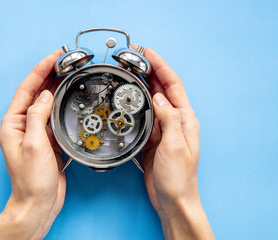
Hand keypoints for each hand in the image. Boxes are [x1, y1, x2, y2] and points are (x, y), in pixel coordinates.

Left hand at [0, 49, 65, 239]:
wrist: (39, 202)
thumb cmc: (32, 180)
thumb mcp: (34, 145)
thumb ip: (38, 116)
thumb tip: (46, 95)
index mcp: (12, 124)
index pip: (26, 90)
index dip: (39, 71)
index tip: (52, 58)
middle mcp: (22, 126)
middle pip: (36, 94)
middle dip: (48, 76)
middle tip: (63, 62)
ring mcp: (35, 133)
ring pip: (46, 104)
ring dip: (56, 88)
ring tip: (67, 74)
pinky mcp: (47, 140)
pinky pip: (54, 117)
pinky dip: (62, 105)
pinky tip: (69, 98)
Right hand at [141, 48, 214, 238]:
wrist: (172, 199)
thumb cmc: (178, 177)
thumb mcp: (175, 145)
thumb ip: (169, 119)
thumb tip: (159, 97)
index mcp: (185, 120)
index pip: (173, 86)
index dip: (161, 67)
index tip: (149, 54)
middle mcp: (175, 121)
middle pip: (162, 90)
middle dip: (149, 72)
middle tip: (135, 59)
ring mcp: (163, 130)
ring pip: (150, 102)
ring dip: (141, 87)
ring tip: (129, 74)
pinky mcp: (152, 139)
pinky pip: (143, 117)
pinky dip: (135, 107)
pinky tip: (128, 101)